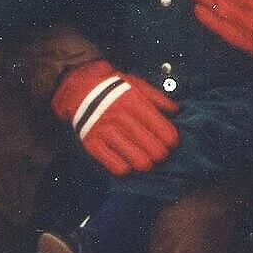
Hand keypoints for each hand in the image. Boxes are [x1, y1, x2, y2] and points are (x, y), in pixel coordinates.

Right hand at [49, 60, 178, 175]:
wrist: (77, 88)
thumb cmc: (112, 87)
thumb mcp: (135, 84)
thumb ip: (156, 97)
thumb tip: (175, 111)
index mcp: (134, 102)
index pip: (164, 130)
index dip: (171, 140)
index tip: (170, 142)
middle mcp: (120, 117)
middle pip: (155, 149)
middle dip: (161, 154)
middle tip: (158, 153)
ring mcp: (105, 131)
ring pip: (138, 161)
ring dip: (146, 164)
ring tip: (145, 161)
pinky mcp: (92, 143)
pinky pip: (116, 167)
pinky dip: (125, 168)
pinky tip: (127, 164)